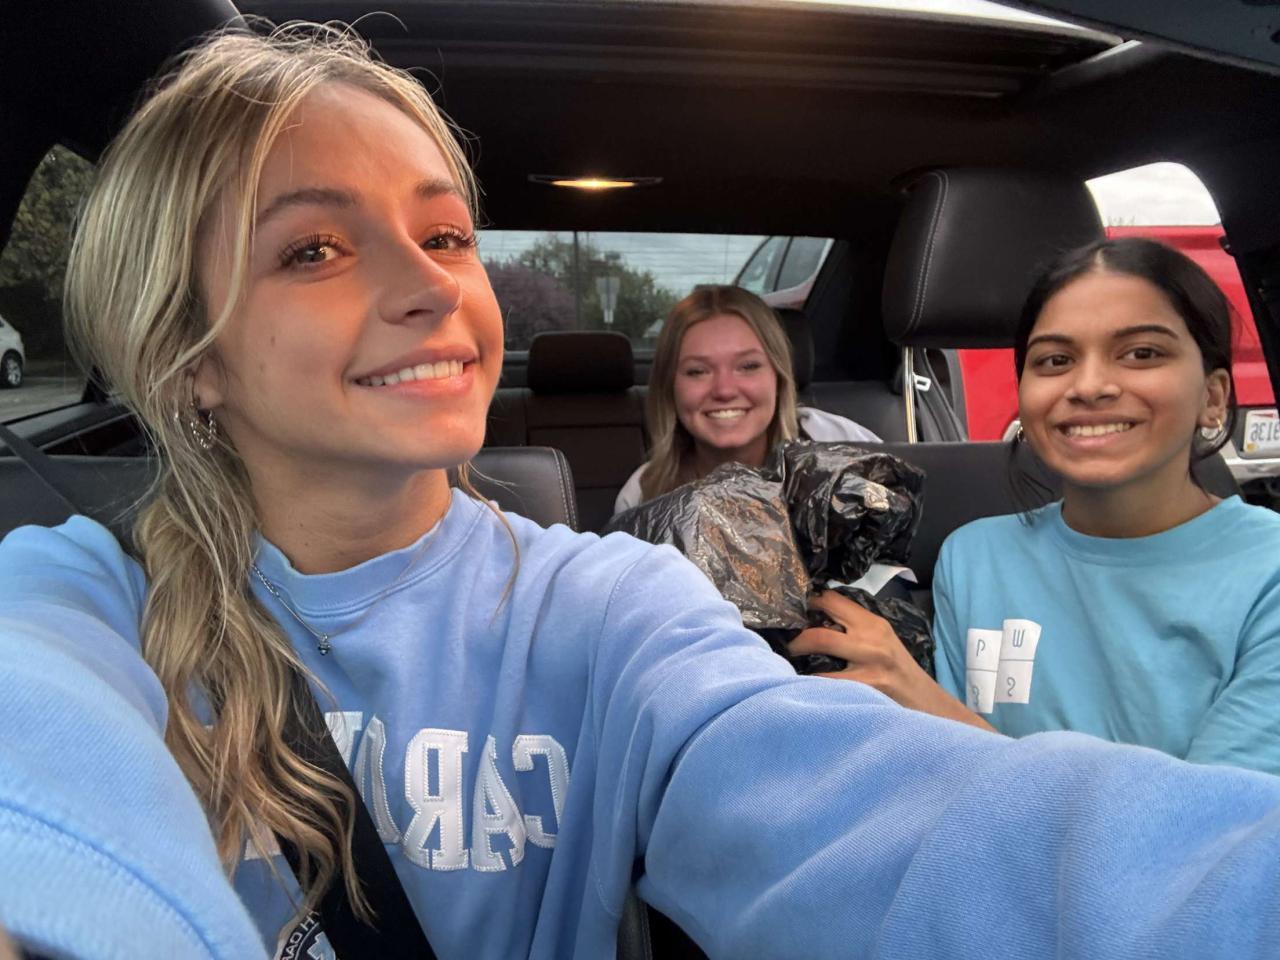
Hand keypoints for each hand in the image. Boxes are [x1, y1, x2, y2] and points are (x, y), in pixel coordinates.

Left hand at [789, 590, 994, 730]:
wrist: (929, 705)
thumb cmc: (900, 674)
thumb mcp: (883, 643)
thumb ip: (856, 629)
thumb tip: (815, 620)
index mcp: (873, 623)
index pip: (832, 599)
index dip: (807, 602)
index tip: (790, 611)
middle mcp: (871, 637)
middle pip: (821, 620)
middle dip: (795, 630)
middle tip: (783, 639)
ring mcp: (869, 662)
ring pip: (819, 641)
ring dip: (796, 650)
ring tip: (785, 658)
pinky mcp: (867, 686)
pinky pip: (825, 680)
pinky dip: (807, 681)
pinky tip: (797, 684)